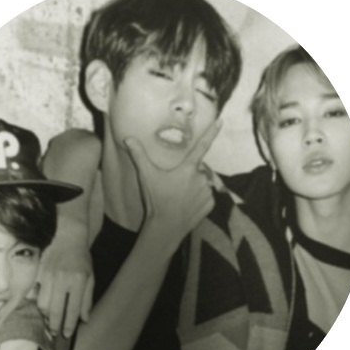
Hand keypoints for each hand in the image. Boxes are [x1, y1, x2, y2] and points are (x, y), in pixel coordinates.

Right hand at [37, 231, 93, 338]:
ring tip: (49, 319)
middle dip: (54, 325)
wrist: (67, 235)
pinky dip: (37, 302)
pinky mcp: (38, 271)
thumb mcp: (90, 276)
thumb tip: (84, 319)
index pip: (73, 309)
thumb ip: (87, 299)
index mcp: (78, 280)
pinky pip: (34, 292)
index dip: (69, 324)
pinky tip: (41, 305)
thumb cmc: (81, 257)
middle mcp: (63, 279)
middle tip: (54, 332)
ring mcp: (48, 275)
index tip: (67, 333)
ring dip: (45, 315)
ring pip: (42, 303)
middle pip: (55, 310)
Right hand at [125, 120, 220, 249]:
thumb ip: (138, 155)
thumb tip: (128, 138)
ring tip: (179, 196)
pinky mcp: (210, 204)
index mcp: (188, 168)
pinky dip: (199, 198)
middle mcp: (201, 178)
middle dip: (189, 173)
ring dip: (194, 186)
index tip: (221, 120)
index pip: (202, 145)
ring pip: (202, 183)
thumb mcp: (146, 176)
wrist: (165, 228)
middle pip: (197, 169)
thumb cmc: (156, 200)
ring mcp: (207, 192)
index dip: (212, 132)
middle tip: (174, 185)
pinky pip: (207, 196)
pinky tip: (187, 205)